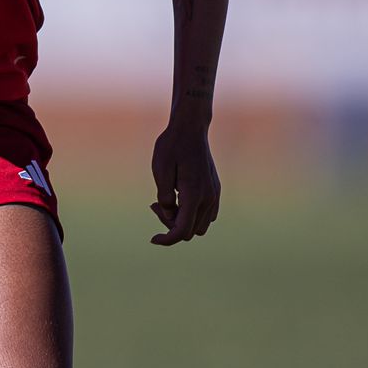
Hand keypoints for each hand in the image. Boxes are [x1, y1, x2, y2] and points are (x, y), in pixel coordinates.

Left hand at [150, 121, 220, 245]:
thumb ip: (164, 196)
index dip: (167, 240)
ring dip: (182, 220)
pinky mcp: (215, 190)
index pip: (182, 230)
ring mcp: (214, 194)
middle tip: (155, 204)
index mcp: (194, 194)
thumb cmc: (172, 146)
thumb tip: (169, 214)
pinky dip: (191, 214)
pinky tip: (179, 199)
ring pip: (199, 225)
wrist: (191, 128)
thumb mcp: (160, 169)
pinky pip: (206, 215)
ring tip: (166, 200)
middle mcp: (208, 198)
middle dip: (170, 225)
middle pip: (189, 230)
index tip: (153, 239)